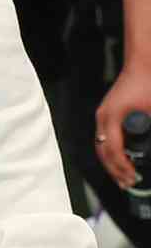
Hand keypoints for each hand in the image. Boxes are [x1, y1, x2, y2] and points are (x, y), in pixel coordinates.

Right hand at [93, 69, 150, 188]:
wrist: (144, 63)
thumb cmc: (148, 83)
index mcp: (112, 117)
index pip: (113, 149)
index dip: (122, 166)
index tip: (133, 177)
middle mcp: (103, 117)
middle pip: (102, 150)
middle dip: (114, 170)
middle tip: (127, 184)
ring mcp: (103, 115)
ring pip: (100, 145)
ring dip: (110, 163)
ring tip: (121, 177)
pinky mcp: (107, 113)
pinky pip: (104, 138)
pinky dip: (110, 152)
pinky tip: (119, 159)